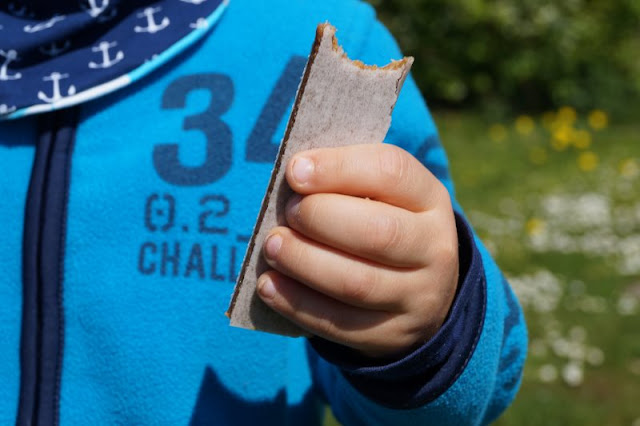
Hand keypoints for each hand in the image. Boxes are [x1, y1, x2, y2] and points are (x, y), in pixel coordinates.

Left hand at [257, 143, 459, 358]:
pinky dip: (296, 303)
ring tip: (272, 247)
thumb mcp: (381, 196)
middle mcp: (434, 248)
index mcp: (429, 199)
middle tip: (287, 214)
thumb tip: (292, 178)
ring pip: (356, 283)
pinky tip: (268, 286)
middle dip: (320, 218)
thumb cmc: (381, 224)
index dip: (338, 168)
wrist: (419, 290)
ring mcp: (419, 297)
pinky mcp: (394, 334)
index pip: (391, 172)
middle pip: (377, 233)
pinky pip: (340, 323)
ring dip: (303, 262)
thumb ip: (343, 183)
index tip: (294, 171)